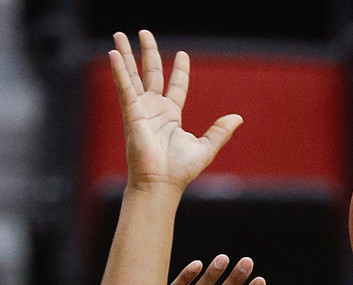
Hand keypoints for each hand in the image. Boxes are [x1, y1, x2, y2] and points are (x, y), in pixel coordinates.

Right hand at [109, 29, 241, 190]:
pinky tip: (114, 54)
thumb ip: (220, 132)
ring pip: (132, 76)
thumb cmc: (181, 171)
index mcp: (171, 116)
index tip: (183, 54)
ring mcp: (141, 110)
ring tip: (119, 35)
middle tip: (144, 33)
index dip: (180, 70)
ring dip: (126, 56)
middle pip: (151, 74)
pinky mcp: (131, 114)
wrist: (162, 183)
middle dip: (148, 54)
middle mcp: (155, 110)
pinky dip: (119, 71)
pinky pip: (124, 88)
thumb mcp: (206, 147)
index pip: (176, 86)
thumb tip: (238, 118)